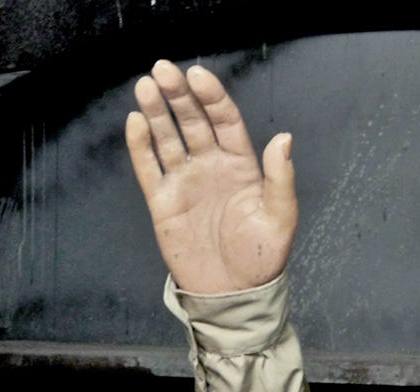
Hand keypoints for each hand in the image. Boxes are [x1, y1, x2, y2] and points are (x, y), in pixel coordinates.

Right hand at [125, 59, 296, 293]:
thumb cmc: (262, 257)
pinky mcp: (163, 201)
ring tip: (146, 85)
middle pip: (193, 122)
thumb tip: (284, 138)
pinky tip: (136, 121)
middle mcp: (212, 167)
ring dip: (157, 112)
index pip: (225, 121)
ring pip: (168, 138)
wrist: (233, 293)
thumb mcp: (281, 218)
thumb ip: (280, 178)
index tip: (198, 76)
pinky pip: (149, 167)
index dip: (212, 97)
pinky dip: (140, 145)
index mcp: (243, 166)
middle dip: (179, 96)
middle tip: (163, 70)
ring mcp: (186, 182)